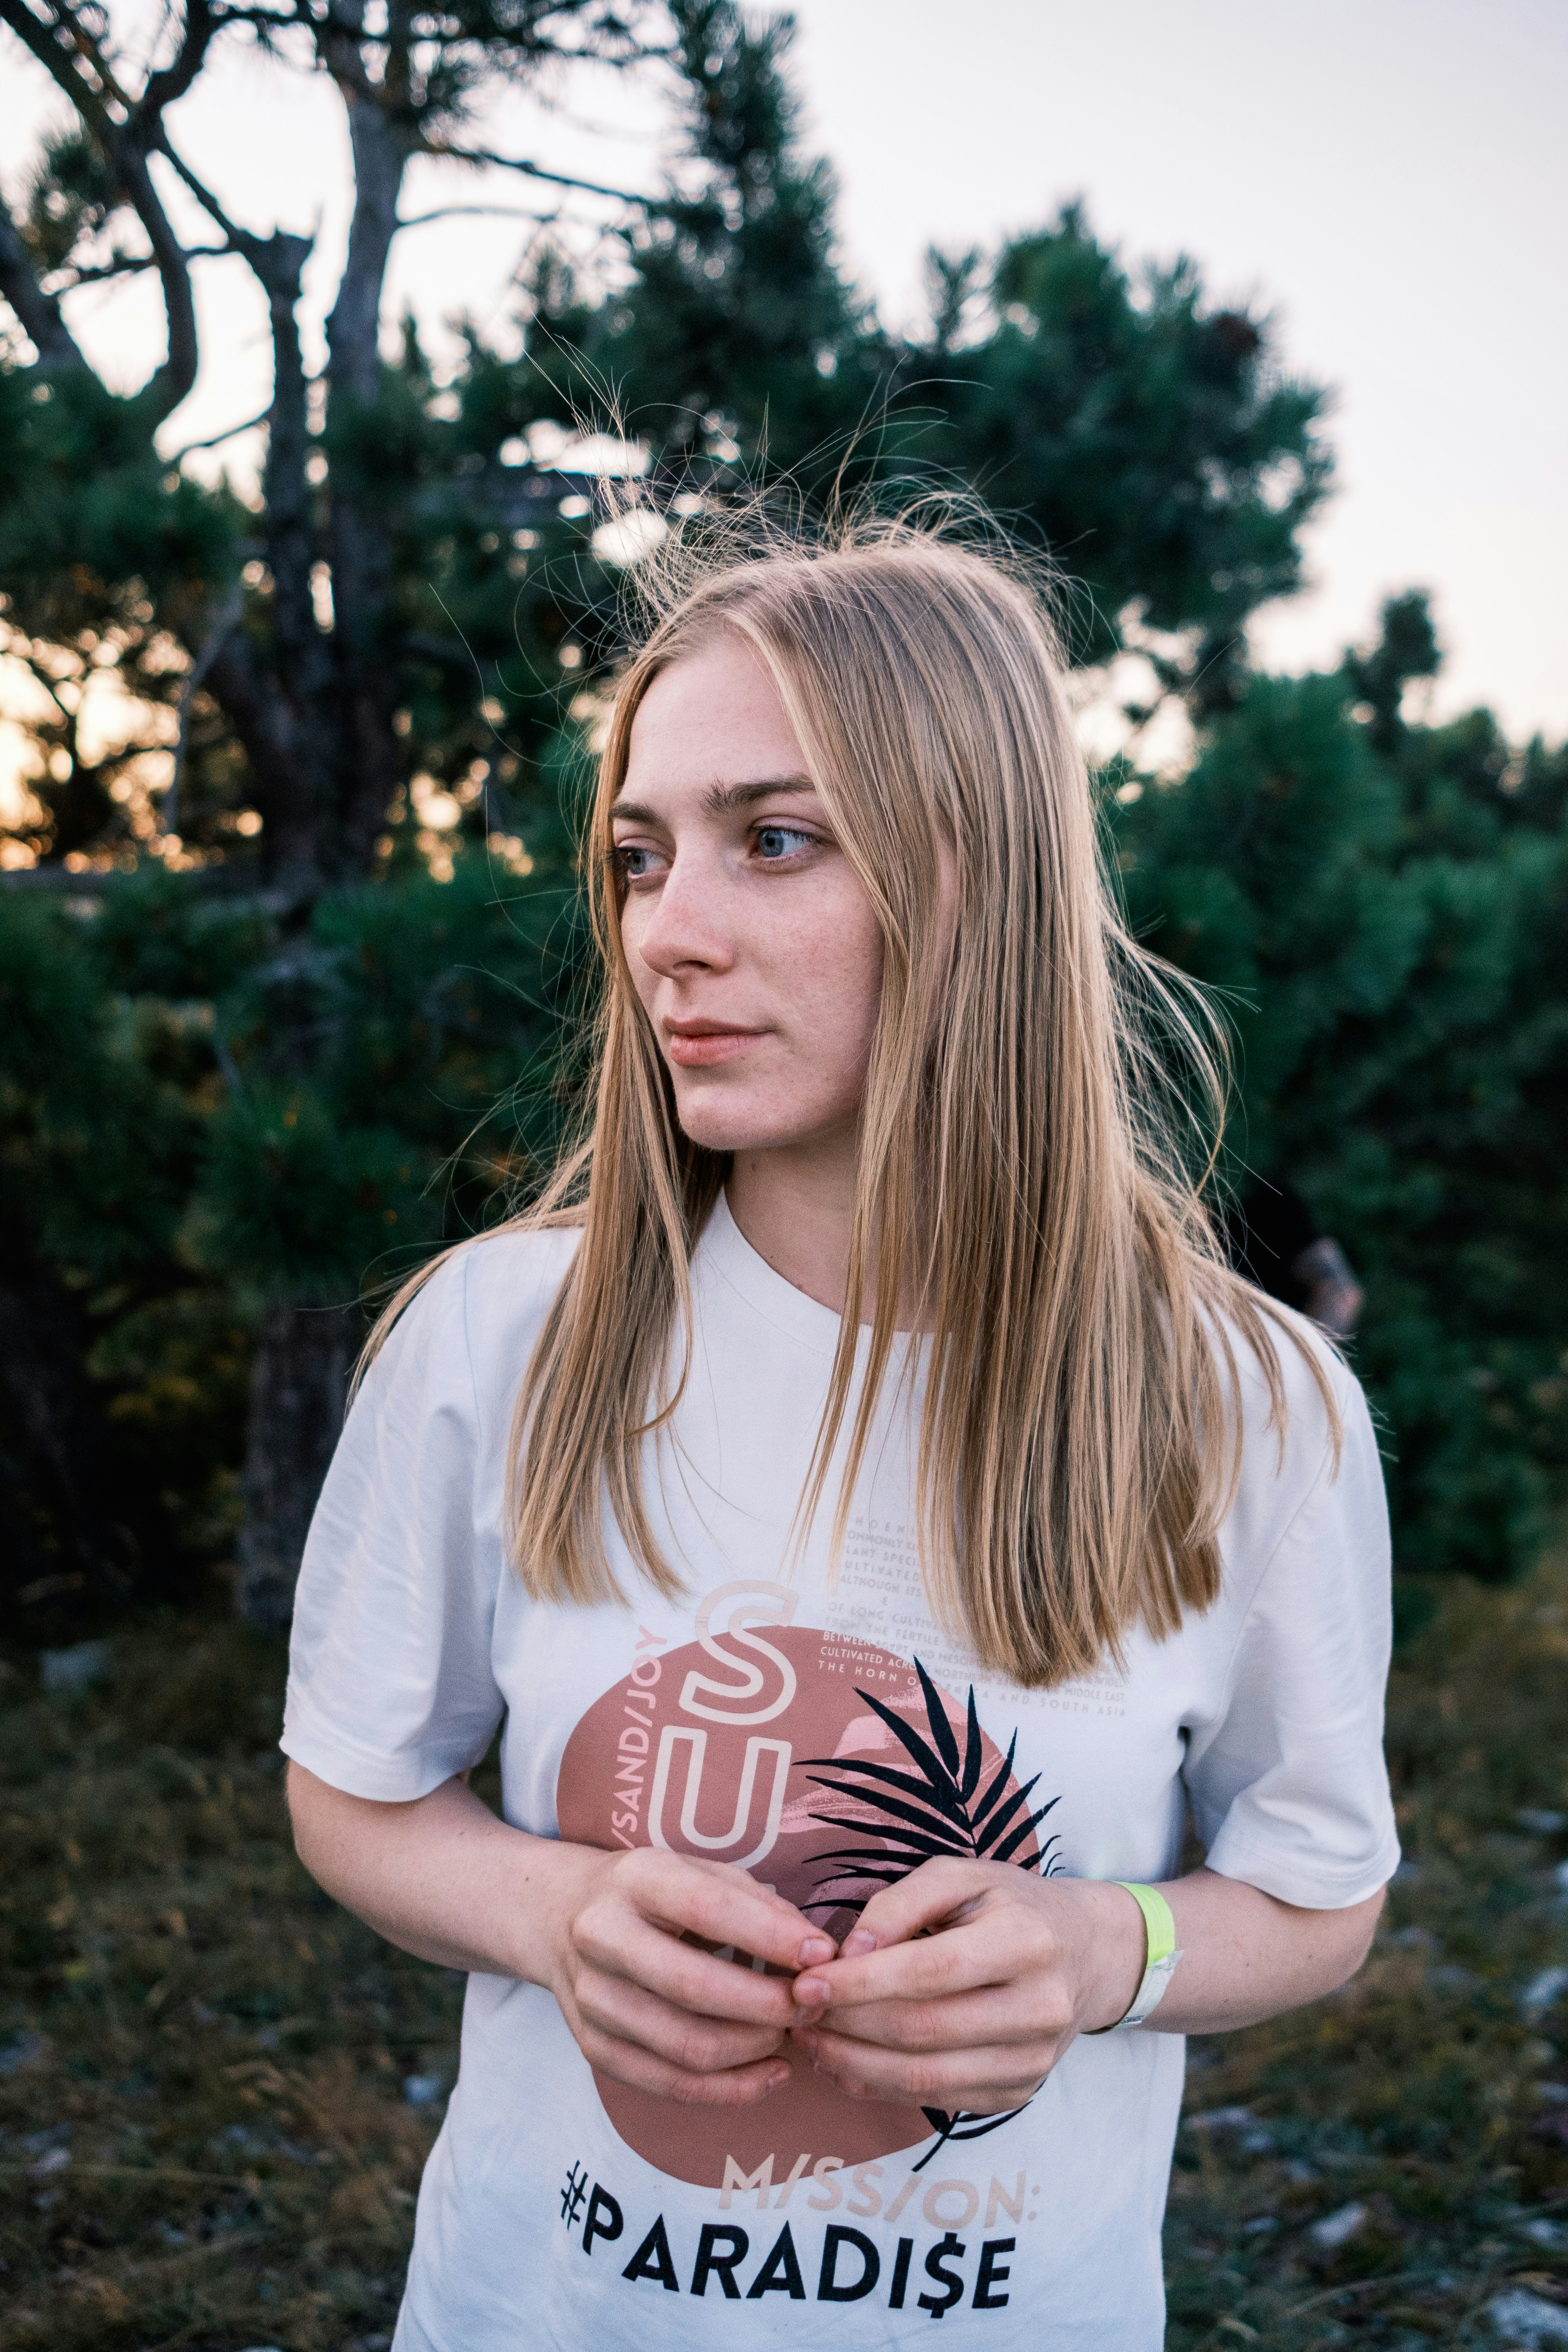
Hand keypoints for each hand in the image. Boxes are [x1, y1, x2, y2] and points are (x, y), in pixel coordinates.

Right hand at [539, 1843, 837, 2107]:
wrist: (560, 1915)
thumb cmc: (654, 1893)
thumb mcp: (700, 1872)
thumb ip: (758, 1906)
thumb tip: (817, 1954)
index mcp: (635, 1878)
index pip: (708, 1909)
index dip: (771, 1937)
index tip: (823, 1955)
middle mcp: (602, 1937)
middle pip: (695, 1988)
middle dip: (770, 2005)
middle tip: (815, 2005)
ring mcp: (591, 1999)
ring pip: (685, 2047)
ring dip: (756, 2049)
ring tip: (793, 2033)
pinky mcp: (593, 2047)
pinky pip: (669, 2085)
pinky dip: (730, 2089)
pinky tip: (771, 2072)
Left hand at [786, 1860, 1145, 2112]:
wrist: (1085, 1954)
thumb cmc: (1009, 1905)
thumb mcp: (961, 1876)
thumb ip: (901, 1902)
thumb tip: (849, 1951)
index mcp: (1027, 1941)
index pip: (930, 1972)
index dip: (861, 1983)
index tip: (806, 1984)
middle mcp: (1039, 2008)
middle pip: (923, 2032)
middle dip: (847, 2027)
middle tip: (795, 2014)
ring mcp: (1032, 2061)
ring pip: (925, 2078)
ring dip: (854, 2064)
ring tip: (810, 2041)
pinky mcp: (1019, 2093)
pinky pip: (937, 2101)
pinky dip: (880, 2087)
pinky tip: (845, 2063)